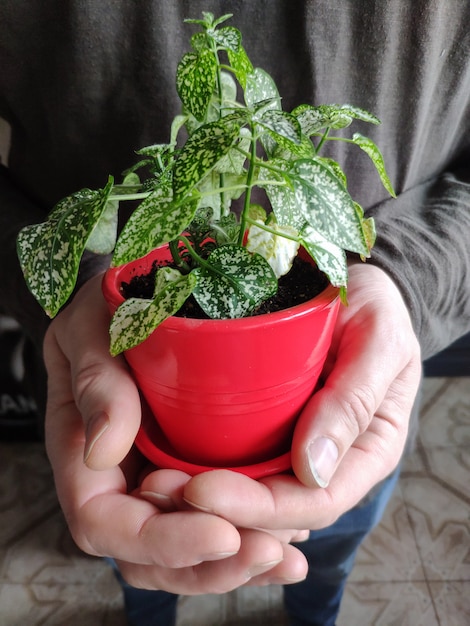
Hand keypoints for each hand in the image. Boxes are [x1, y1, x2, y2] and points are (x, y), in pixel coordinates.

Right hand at [43, 274, 306, 592]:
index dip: (159, 539)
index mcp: (81, 446)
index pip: (104, 521)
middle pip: (150, 552)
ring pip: (186, 546)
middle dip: (209, 563)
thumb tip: (104, 454)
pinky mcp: (191, 465)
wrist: (154, 288)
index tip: (220, 530)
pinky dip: (250, 533)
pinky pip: (214, 518)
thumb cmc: (115, 300)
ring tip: (288, 556)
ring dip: (236, 561)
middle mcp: (118, 472)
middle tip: (268, 551)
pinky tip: (289, 536)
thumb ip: (95, 381)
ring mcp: (154, 472)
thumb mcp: (95, 324)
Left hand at [174, 264, 421, 531]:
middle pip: (274, 510)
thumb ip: (355, 399)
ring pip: (249, 491)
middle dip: (218, 511)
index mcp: (365, 452)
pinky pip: (234, 457)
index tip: (202, 491)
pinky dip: (199, 465)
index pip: (314, 502)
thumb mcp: (379, 339)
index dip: (259, 509)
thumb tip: (313, 470)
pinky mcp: (265, 424)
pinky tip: (163, 461)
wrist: (349, 282)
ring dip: (199, 497)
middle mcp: (328, 460)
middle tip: (158, 491)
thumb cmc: (375, 307)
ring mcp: (294, 444)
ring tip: (151, 483)